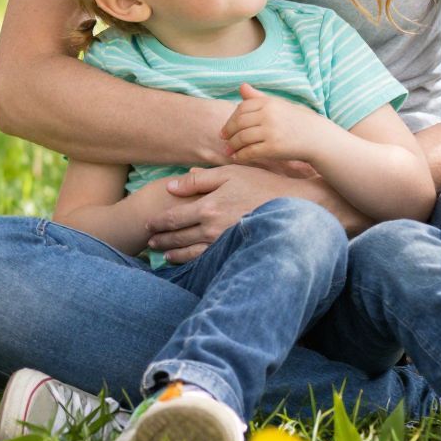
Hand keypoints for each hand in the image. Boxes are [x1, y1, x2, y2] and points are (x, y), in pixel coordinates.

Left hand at [143, 164, 315, 262]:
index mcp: (207, 206)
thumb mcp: (229, 173)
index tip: (148, 226)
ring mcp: (222, 244)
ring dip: (174, 255)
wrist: (293, 206)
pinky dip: (193, 265)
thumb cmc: (260, 185)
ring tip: (164, 257)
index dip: (158, 223)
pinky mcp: (234, 253)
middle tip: (149, 243)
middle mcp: (211, 228)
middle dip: (161, 240)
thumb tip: (171, 185)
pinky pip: (207, 262)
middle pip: (178, 238)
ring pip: (190, 254)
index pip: (173, 218)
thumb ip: (199, 180)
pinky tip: (188, 266)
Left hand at [220, 84, 336, 167]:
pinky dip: (241, 156)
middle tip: (224, 139)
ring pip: (242, 138)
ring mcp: (271, 132)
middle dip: (228, 132)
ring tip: (229, 150)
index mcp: (269, 103)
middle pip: (239, 123)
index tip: (226, 129)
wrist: (317, 138)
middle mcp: (268, 115)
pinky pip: (250, 152)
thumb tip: (241, 86)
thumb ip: (258, 97)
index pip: (241, 108)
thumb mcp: (279, 105)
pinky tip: (238, 157)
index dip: (231, 119)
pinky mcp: (274, 148)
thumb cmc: (297, 121)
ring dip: (232, 146)